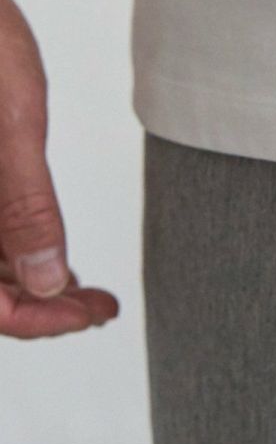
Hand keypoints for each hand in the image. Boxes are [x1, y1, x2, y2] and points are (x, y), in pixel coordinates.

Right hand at [0, 0, 118, 338]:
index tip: (93, 314)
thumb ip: (25, 206)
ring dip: (24, 282)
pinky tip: (50, 255)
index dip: (39, 321)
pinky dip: (8, 250)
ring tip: (83, 289)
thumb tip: (48, 283)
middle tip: (98, 306)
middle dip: (37, 306)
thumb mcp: (11, 121)